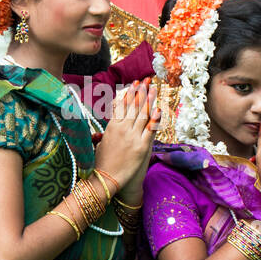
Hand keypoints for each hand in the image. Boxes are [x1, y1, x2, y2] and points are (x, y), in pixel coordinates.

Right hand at [96, 81, 157, 195]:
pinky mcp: (142, 147)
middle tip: (146, 80)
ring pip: (142, 115)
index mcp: (111, 127)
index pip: (121, 106)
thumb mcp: (102, 143)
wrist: (108, 180)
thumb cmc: (103, 163)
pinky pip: (150, 130)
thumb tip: (105, 127)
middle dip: (140, 92)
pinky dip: (155, 119)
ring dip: (149, 100)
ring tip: (154, 88)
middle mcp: (122, 130)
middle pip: (133, 107)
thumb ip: (106, 132)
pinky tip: (159, 109)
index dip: (129, 94)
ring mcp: (133, 138)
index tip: (134, 84)